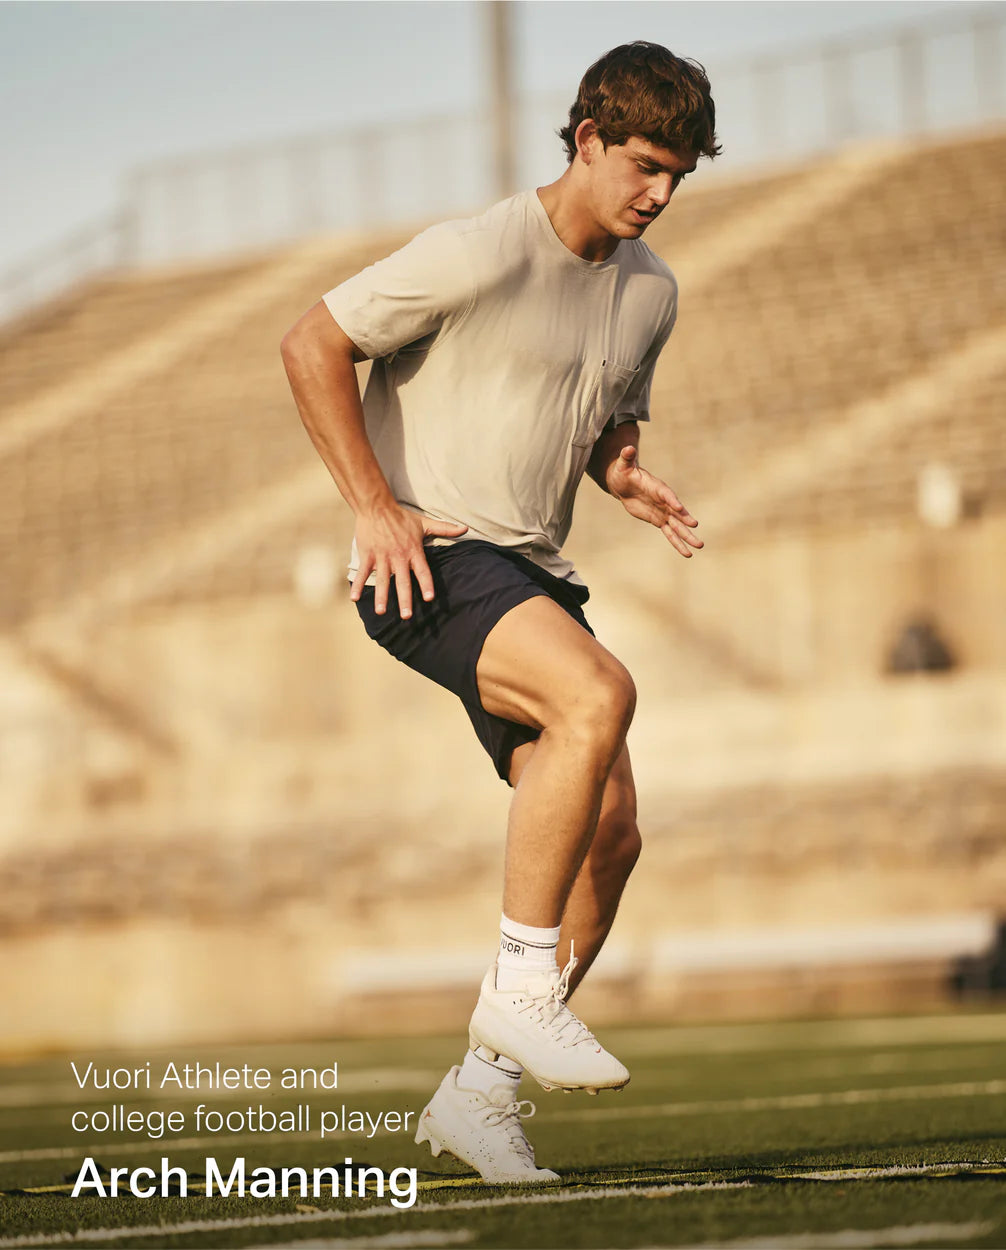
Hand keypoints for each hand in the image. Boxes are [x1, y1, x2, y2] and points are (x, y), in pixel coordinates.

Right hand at [350, 505, 467, 617]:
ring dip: (381, 596)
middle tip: (406, 616)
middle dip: (404, 599)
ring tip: (381, 612)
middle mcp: (398, 556)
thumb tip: (466, 528)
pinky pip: (363, 572)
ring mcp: (382, 557)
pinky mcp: (368, 555)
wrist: (377, 506)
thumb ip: (445, 529)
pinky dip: (358, 585)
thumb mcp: (425, 523)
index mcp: (413, 551)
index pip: (422, 571)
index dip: (426, 584)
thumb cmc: (401, 517)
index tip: (429, 598)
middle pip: (402, 581)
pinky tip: (355, 598)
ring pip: (382, 580)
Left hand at [606, 445, 702, 556]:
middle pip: (677, 512)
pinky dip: (677, 543)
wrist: (623, 483)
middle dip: (685, 520)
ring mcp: (663, 512)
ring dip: (687, 536)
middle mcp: (664, 500)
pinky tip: (686, 553)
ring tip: (699, 546)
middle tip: (695, 526)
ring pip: (677, 526)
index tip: (679, 508)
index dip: (672, 500)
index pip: (666, 494)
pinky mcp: (659, 520)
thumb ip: (626, 458)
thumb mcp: (623, 464)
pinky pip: (670, 533)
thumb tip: (627, 448)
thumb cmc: (624, 471)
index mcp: (657, 487)